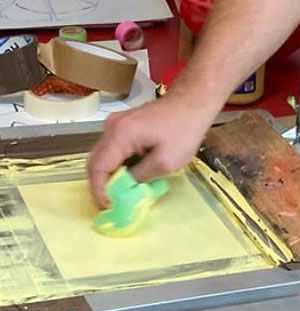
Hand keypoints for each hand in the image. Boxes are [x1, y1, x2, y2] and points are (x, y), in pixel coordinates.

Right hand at [87, 95, 215, 207]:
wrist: (192, 103)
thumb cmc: (184, 131)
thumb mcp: (165, 162)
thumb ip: (141, 176)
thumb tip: (125, 188)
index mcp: (120, 135)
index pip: (97, 167)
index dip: (99, 190)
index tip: (108, 207)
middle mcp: (112, 128)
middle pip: (96, 161)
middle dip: (101, 185)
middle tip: (112, 204)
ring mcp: (116, 125)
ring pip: (104, 156)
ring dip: (110, 176)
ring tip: (121, 195)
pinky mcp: (125, 126)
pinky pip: (114, 150)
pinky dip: (118, 166)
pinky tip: (130, 178)